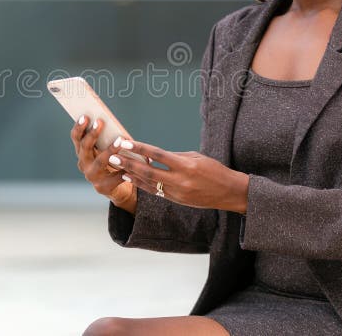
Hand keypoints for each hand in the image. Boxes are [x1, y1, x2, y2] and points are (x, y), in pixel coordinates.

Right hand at [70, 115, 134, 205]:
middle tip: (100, 122)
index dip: (79, 127)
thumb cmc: (113, 161)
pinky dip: (124, 167)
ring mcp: (92, 176)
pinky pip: (115, 176)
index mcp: (82, 152)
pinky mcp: (103, 187)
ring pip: (100, 161)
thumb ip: (106, 138)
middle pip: (84, 147)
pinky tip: (132, 161)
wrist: (117, 188)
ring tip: (120, 140)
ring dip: (110, 150)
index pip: (76, 137)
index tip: (86, 116)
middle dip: (92, 134)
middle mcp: (83, 164)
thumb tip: (113, 123)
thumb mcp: (106, 149)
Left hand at [106, 138, 249, 213]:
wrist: (228, 192)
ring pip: (149, 183)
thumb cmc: (213, 169)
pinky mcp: (176, 200)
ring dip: (131, 174)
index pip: (157, 155)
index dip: (139, 148)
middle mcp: (180, 180)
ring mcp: (177, 193)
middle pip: (148, 171)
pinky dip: (141, 184)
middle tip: (113, 156)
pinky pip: (155, 191)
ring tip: (117, 167)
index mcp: (186, 165)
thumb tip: (153, 155)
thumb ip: (173, 157)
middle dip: (129, 163)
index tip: (125, 142)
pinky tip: (130, 177)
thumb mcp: (195, 157)